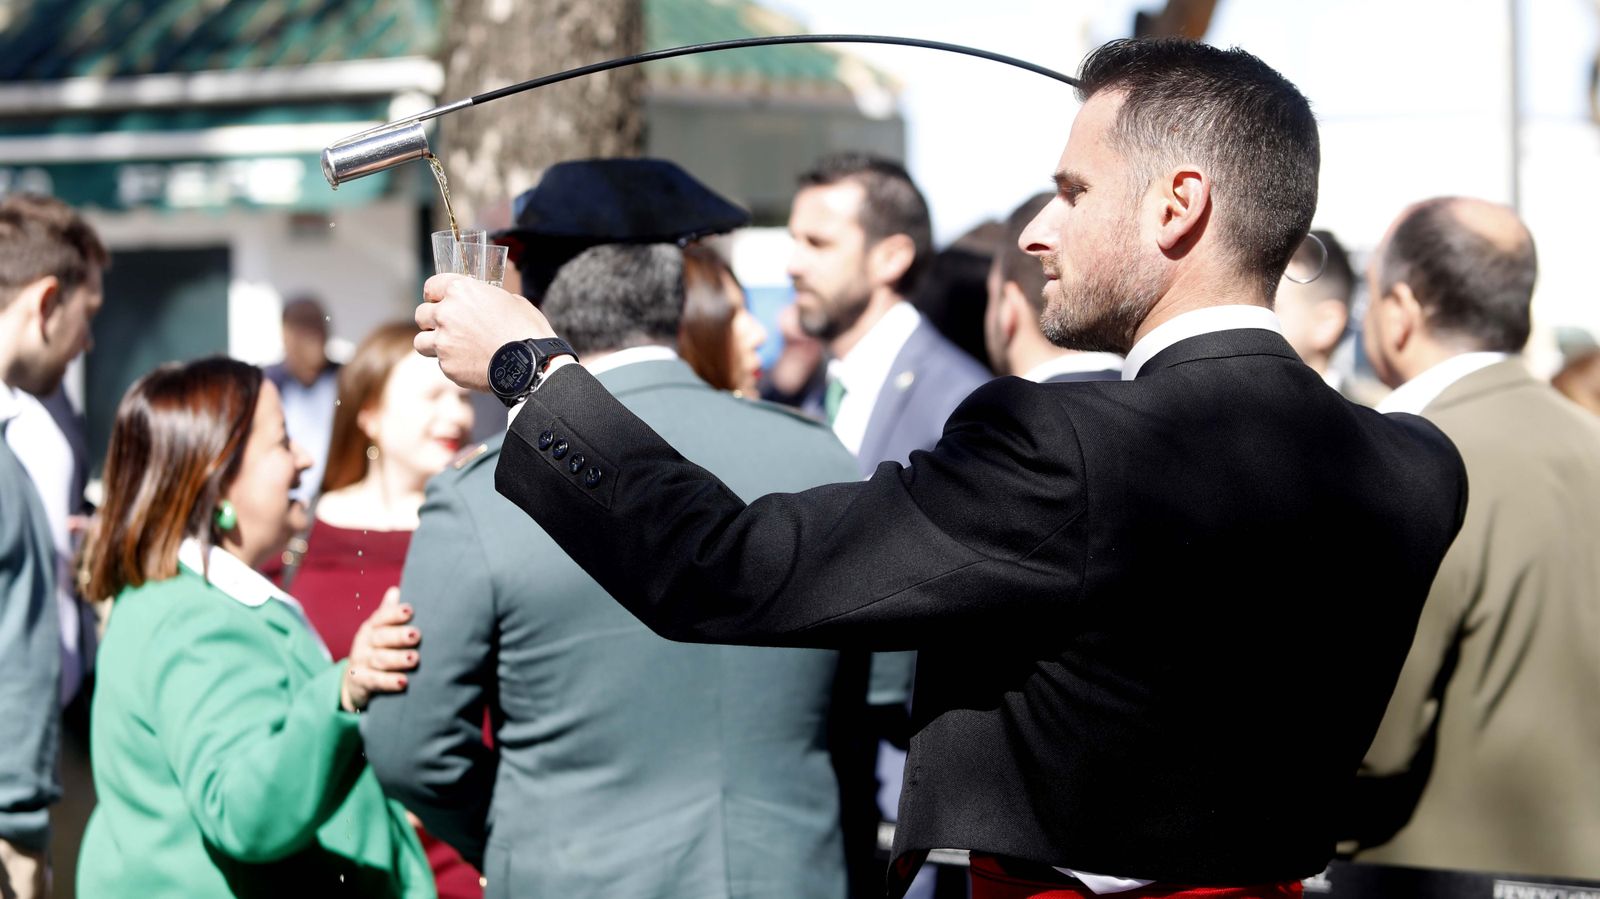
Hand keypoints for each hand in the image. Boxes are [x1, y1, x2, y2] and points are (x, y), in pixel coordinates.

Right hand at [341, 587, 419, 711]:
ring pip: (379, 659)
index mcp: (372, 627)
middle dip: (398, 636)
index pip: (381, 617)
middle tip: (416, 635)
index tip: (410, 610)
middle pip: (381, 637)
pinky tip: (404, 682)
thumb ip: (390, 613)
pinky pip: (374, 681)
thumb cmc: (378, 649)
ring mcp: (361, 662)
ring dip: (397, 659)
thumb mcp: (382, 631)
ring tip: (415, 658)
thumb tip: (395, 590)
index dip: (395, 613)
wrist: (355, 681)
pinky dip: (388, 682)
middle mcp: (365, 642)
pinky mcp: (360, 681)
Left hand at [415, 273, 556, 390]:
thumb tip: (485, 304)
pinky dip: (452, 364)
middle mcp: (446, 314)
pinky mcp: (447, 367)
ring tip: (451, 348)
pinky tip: (470, 364)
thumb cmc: (526, 329)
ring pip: (421, 341)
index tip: (438, 300)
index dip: (435, 294)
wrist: (531, 364)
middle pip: (421, 314)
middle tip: (446, 327)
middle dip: (431, 320)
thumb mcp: (511, 301)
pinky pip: (441, 363)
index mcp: (461, 291)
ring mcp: (443, 342)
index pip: (431, 286)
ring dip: (433, 343)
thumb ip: (487, 299)